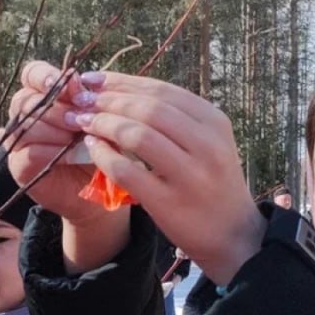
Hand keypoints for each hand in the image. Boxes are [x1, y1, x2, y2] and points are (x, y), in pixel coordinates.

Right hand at [6, 62, 108, 224]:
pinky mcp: (19, 165)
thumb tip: (86, 82)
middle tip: (80, 118)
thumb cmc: (100, 146)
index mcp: (42, 96)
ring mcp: (18, 141)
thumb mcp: (99, 118)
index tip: (71, 82)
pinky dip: (54, 151)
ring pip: (25, 125)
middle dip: (56, 107)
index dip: (46, 75)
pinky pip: (30, 151)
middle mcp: (25, 115)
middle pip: (26, 99)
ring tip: (80, 137)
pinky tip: (74, 155)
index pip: (32, 74)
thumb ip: (90, 99)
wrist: (100, 188)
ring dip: (56, 129)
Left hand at [57, 71, 265, 284]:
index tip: (93, 79)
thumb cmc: (213, 182)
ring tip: (81, 121)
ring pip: (137, 135)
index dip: (123, 82)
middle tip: (81, 99)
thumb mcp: (208, 142)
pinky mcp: (170, 203)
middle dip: (108, 100)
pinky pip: (127, 171)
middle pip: (148, 108)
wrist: (234, 236)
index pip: (162, 90)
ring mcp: (190, 175)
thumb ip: (174, 117)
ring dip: (103, 123)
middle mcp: (207, 145)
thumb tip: (122, 89)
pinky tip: (92, 148)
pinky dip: (104, 156)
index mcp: (214, 122)